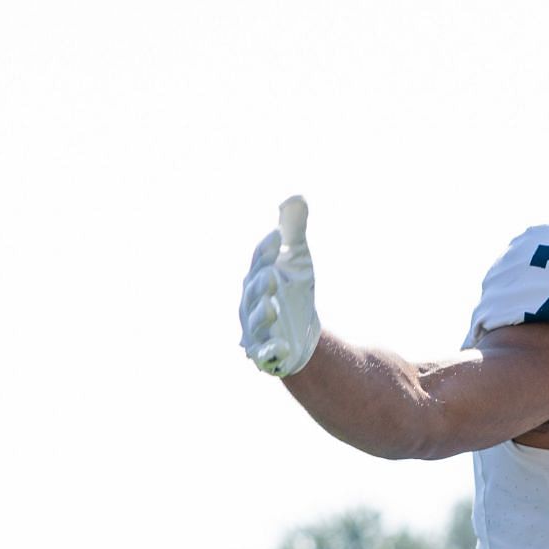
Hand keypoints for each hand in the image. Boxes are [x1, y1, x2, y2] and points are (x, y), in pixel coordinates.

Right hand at [240, 195, 321, 376]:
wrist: (296, 337)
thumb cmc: (291, 293)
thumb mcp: (296, 260)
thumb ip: (294, 231)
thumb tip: (297, 196)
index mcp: (257, 277)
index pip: (260, 261)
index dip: (266, 249)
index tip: (277, 236)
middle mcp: (251, 302)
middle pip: (254, 291)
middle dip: (261, 284)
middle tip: (272, 276)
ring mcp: (258, 329)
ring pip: (256, 321)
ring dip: (262, 314)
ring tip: (273, 307)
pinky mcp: (267, 352)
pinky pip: (266, 352)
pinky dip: (271, 349)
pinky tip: (280, 346)